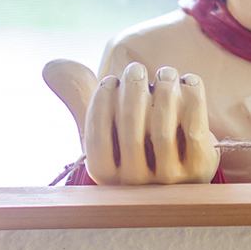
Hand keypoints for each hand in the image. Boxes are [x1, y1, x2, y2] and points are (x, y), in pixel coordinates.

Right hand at [43, 59, 219, 184]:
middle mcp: (134, 183)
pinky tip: (190, 80)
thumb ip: (78, 96)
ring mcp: (168, 180)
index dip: (102, 101)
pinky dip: (193, 99)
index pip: (97, 134)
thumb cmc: (135, 143)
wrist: (182, 171)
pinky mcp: (198, 170)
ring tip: (165, 72)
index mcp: (104, 174)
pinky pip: (193, 129)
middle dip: (132, 91)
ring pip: (161, 129)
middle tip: (136, 69)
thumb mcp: (104, 125)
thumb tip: (52, 66)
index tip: (111, 79)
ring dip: (163, 91)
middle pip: (131, 129)